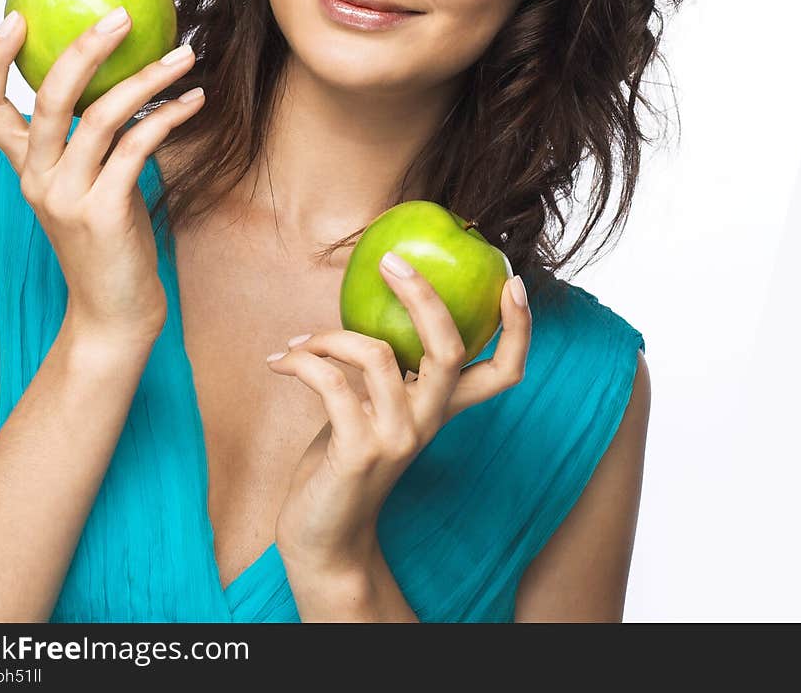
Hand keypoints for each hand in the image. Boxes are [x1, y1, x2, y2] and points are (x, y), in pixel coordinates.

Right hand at [0, 6, 204, 341]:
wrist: (115, 314)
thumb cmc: (110, 245)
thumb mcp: (88, 188)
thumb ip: (90, 144)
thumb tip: (123, 83)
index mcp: (25, 169)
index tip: (16, 18)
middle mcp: (37, 179)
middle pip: (48, 98)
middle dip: (84, 48)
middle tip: (122, 15)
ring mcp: (67, 198)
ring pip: (101, 116)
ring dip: (149, 78)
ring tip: (185, 56)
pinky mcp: (104, 213)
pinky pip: (137, 146)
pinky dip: (170, 116)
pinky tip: (196, 100)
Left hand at [267, 252, 531, 572]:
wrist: (324, 538)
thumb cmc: (344, 460)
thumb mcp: (376, 407)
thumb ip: (388, 368)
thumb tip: (373, 298)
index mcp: (441, 408)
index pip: (505, 371)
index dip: (519, 329)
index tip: (511, 282)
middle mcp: (429, 422)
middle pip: (450, 349)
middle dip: (424, 296)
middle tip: (391, 261)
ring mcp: (397, 437)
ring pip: (377, 354)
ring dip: (328, 336)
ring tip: (298, 344)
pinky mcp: (359, 452)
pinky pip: (330, 383)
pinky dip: (302, 361)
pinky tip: (280, 362)